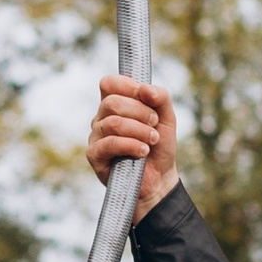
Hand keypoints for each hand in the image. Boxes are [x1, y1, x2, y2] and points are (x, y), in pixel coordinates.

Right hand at [87, 73, 178, 219]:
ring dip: (139, 131)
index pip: (109, 83)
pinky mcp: (95, 155)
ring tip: (152, 141)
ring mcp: (96, 136)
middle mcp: (102, 118)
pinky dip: (131, 145)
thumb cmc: (159, 146)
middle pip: (112, 102)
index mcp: (115, 105)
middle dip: (140, 112)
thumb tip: (145, 88)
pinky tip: (143, 152)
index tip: (146, 98)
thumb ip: (160, 97)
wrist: (160, 178)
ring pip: (113, 123)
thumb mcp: (166, 118)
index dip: (127, 86)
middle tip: (154, 125)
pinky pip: (110, 143)